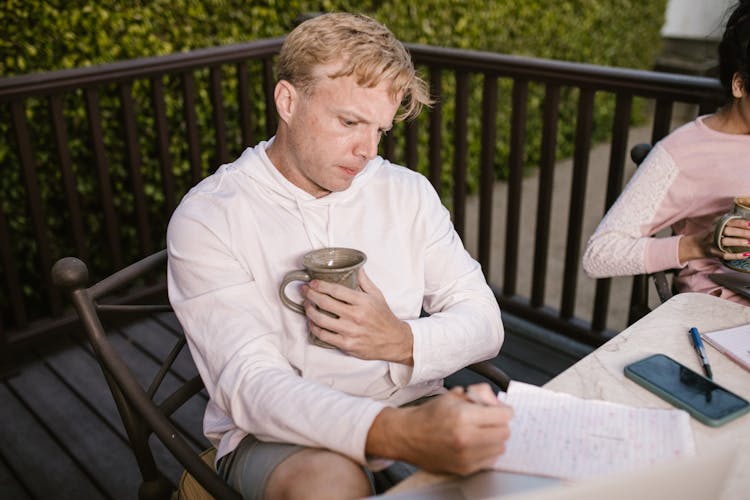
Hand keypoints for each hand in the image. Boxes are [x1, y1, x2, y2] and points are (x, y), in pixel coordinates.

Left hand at [301, 268, 413, 363]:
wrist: (393, 340)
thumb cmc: (384, 317)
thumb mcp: (377, 295)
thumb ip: (365, 281)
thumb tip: (357, 267)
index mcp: (362, 302)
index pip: (336, 290)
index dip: (321, 285)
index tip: (313, 283)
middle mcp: (355, 316)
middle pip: (325, 303)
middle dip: (310, 294)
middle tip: (304, 290)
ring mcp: (350, 331)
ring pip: (321, 320)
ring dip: (309, 311)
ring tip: (306, 305)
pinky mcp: (346, 344)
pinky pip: (324, 336)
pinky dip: (315, 328)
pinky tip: (312, 322)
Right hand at [366, 384, 513, 475]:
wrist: (407, 435)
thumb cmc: (428, 415)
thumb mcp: (453, 396)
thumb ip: (478, 395)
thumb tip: (497, 402)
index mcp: (463, 416)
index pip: (504, 416)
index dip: (504, 410)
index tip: (500, 411)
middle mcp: (466, 438)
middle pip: (505, 433)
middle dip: (500, 424)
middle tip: (490, 421)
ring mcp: (466, 456)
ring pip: (500, 448)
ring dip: (495, 439)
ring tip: (481, 432)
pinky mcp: (464, 468)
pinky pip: (490, 461)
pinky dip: (487, 452)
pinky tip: (475, 444)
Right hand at [711, 218, 749, 259]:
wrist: (696, 245)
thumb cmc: (712, 234)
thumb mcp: (718, 224)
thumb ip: (730, 222)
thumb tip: (748, 222)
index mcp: (717, 223)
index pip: (730, 221)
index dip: (741, 223)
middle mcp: (713, 232)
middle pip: (729, 231)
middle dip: (743, 232)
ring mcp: (712, 242)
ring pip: (726, 242)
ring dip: (739, 242)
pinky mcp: (712, 252)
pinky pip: (725, 255)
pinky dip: (736, 256)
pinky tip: (746, 255)